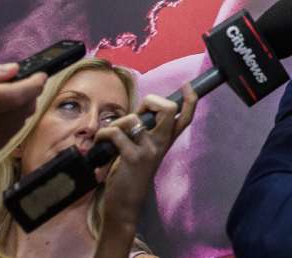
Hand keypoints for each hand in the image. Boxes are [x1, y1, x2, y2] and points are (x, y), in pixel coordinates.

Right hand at [0, 62, 45, 176]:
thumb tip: (12, 70)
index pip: (13, 96)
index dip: (33, 85)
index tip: (41, 76)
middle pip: (19, 113)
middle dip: (29, 96)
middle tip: (26, 84)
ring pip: (15, 129)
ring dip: (20, 112)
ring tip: (12, 99)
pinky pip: (3, 142)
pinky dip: (8, 127)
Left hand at [98, 85, 197, 227]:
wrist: (125, 205)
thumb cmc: (131, 175)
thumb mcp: (144, 151)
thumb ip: (146, 132)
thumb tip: (138, 113)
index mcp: (166, 141)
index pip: (186, 116)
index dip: (190, 98)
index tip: (186, 86)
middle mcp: (161, 143)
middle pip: (169, 109)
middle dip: (151, 100)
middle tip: (137, 112)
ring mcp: (148, 150)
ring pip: (134, 119)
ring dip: (116, 122)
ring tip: (110, 134)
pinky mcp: (132, 158)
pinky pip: (116, 133)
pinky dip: (103, 134)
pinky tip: (100, 142)